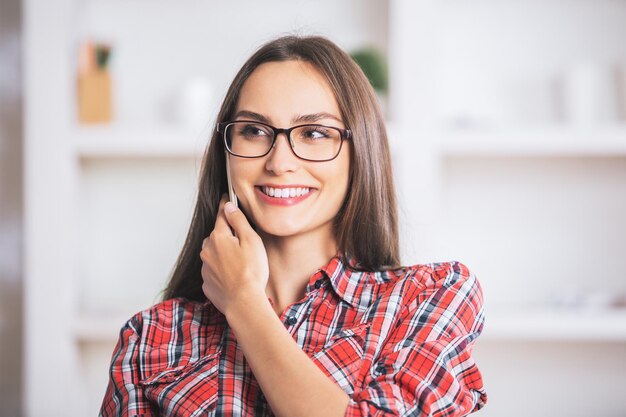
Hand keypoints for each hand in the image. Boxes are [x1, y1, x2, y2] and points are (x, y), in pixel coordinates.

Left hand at [200, 196, 268, 316]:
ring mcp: (205, 268)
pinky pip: (214, 270)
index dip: (226, 206)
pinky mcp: (207, 283)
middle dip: (227, 234)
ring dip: (223, 253)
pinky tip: (234, 275)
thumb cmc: (251, 272)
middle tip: (242, 241)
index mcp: (218, 237)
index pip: (221, 216)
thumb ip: (238, 221)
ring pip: (213, 253)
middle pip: (217, 235)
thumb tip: (229, 207)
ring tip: (240, 262)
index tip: (226, 199)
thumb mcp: (251, 240)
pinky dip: (222, 270)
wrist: (243, 302)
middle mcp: (207, 250)